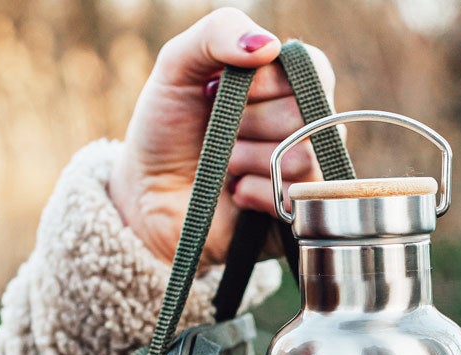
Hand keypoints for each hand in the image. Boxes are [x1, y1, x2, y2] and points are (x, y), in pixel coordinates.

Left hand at [109, 8, 330, 265]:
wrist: (147, 196)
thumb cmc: (165, 130)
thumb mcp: (177, 67)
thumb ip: (217, 32)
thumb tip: (269, 45)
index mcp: (284, 87)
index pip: (313, 70)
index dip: (268, 82)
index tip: (225, 90)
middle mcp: (302, 128)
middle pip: (307, 115)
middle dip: (249, 123)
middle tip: (221, 134)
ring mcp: (303, 173)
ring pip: (302, 157)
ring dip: (247, 159)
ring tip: (223, 165)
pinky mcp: (298, 214)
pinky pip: (297, 196)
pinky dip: (255, 192)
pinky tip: (234, 193)